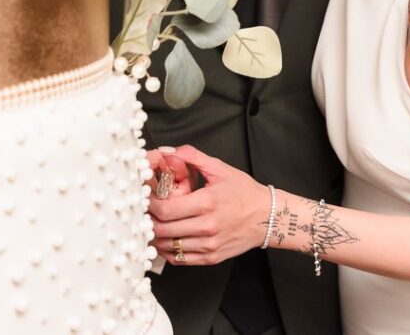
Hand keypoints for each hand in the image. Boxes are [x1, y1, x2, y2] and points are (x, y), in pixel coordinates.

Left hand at [147, 145, 270, 265]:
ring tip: (150, 225)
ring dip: (154, 237)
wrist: (267, 217)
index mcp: (208, 202)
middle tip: (141, 212)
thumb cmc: (244, 191)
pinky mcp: (211, 257)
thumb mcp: (220, 168)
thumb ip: (193, 157)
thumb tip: (168, 151)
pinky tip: (164, 239)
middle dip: (147, 221)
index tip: (143, 198)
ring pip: (169, 247)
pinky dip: (166, 251)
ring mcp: (209, 245)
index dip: (149, 205)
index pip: (166, 209)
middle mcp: (208, 226)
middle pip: (163, 230)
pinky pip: (180, 259)